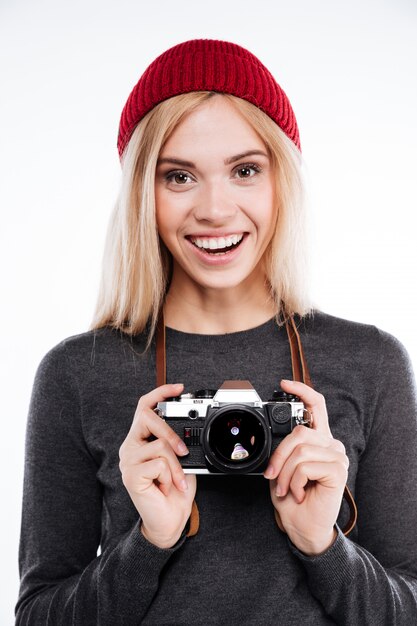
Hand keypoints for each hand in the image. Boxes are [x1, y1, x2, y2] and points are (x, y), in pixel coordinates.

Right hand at [119, 383, 196, 548]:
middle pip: (147, 417)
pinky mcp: (130, 475)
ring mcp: (128, 461)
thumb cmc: (175, 490)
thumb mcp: (181, 460)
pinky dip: (171, 476)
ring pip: (159, 445)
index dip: (160, 393)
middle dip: (170, 431)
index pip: (144, 407)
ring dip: (177, 465)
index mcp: (140, 440)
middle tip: (184, 450)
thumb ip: (178, 442)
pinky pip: (159, 463)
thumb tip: (188, 428)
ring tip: (176, 480)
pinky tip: (168, 487)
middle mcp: (130, 447)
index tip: (179, 388)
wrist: (169, 521)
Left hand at [264, 380, 348, 554]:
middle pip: (299, 432)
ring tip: (286, 489)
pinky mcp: (338, 470)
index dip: (302, 391)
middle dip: (279, 456)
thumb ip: (282, 449)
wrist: (303, 528)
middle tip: (273, 476)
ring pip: (300, 450)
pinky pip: (306, 465)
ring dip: (285, 473)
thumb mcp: (281, 469)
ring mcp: (337, 457)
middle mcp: (330, 445)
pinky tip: (299, 493)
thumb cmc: (292, 500)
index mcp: (318, 441)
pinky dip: (294, 481)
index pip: (316, 406)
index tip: (284, 383)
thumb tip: (269, 437)